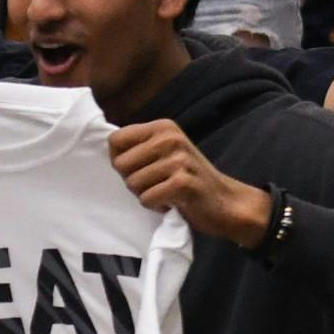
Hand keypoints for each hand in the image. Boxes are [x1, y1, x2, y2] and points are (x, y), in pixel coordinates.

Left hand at [108, 120, 271, 246]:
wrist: (225, 202)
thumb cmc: (187, 180)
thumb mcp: (164, 153)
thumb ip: (139, 148)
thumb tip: (107, 150)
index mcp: (162, 127)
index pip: (115, 140)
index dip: (120, 161)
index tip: (140, 169)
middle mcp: (170, 138)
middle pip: (120, 164)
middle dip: (133, 181)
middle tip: (156, 184)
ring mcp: (178, 159)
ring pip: (132, 183)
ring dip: (146, 195)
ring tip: (166, 192)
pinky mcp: (183, 183)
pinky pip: (146, 199)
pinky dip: (156, 206)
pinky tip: (173, 202)